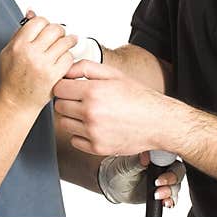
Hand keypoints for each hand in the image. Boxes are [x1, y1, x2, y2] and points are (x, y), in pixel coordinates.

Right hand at [0, 12, 76, 111]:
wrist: (16, 101)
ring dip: (67, 42)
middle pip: (54, 29)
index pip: (39, 21)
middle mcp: (31, 53)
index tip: (46, 28)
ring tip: (66, 44)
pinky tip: (64, 59)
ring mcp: (44, 65)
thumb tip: (31, 13)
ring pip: (64, 42)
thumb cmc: (12, 77)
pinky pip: (69, 58)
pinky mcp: (54, 76)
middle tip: (59, 35)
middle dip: (58, 31)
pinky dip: (68, 57)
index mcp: (19, 45)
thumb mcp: (9, 51)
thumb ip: (21, 31)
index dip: (44, 23)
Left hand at [53, 59, 169, 155]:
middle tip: (81, 100)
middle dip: (67, 101)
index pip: (59, 88)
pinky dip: (80, 135)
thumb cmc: (138, 97)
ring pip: (64, 124)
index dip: (64, 86)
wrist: (158, 122)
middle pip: (59, 106)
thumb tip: (66, 70)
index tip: (70, 88)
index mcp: (93, 91)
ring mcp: (93, 132)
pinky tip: (93, 127)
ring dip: (72, 118)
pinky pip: (74, 140)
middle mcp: (90, 113)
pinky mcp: (97, 148)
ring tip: (89, 113)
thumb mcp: (114, 74)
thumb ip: (86, 68)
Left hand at [99, 151, 185, 207]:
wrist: (114, 186)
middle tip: (158, 183)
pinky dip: (171, 200)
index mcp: (156, 153)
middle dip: (171, 178)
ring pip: (176, 184)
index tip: (159, 169)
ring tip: (156, 194)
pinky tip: (165, 202)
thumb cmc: (119, 170)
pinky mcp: (164, 191)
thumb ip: (137, 161)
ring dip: (170, 191)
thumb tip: (145, 156)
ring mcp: (165, 179)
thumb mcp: (125, 165)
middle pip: (177, 170)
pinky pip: (173, 197)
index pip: (171, 154)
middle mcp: (163, 165)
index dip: (169, 161)